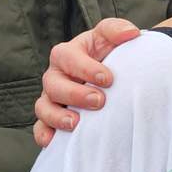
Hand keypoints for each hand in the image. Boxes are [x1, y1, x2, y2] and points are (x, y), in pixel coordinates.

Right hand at [32, 19, 141, 146]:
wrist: (110, 74)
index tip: (108, 79)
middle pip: (53, 85)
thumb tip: (131, 33)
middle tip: (99, 101)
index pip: (68, 58)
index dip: (85, 68)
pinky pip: (41, 128)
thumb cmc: (108, 53)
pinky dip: (44, 135)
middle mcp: (55, 76)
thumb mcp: (111, 38)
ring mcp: (51, 98)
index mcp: (67, 54)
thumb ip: (118, 30)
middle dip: (74, 94)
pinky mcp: (52, 117)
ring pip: (43, 107)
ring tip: (76, 124)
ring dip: (57, 117)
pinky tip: (54, 142)